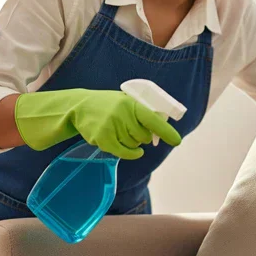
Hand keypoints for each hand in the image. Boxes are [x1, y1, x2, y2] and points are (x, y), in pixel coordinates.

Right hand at [14, 89, 181, 158]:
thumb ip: (142, 112)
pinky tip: (134, 151)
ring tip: (121, 131)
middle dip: (145, 136)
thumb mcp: (125, 101)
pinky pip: (124, 153)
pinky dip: (132, 153)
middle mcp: (122, 115)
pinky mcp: (103, 140)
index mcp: (131, 104)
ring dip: (134, 143)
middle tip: (134, 128)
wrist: (79, 107)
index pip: (153, 119)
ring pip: (135, 145)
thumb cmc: (108, 105)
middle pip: (145, 137)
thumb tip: (161, 130)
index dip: (166, 132)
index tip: (176, 141)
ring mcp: (112, 128)